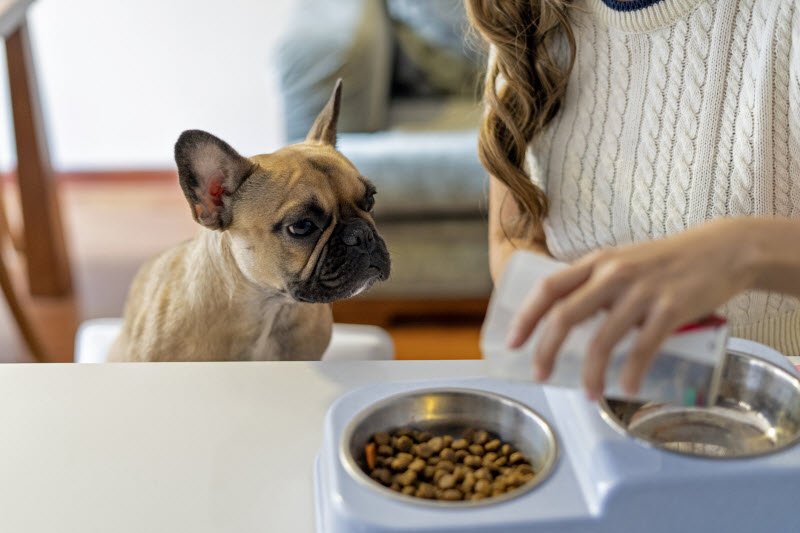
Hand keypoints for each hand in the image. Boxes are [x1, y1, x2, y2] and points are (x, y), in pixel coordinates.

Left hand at [505, 218, 754, 399]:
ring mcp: (642, 291)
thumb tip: (566, 322)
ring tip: (588, 395)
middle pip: (565, 315)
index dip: (526, 316)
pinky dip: (631, 373)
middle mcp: (613, 274)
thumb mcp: (623, 262)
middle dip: (546, 350)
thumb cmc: (666, 262)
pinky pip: (644, 348)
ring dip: (591, 373)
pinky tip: (627, 388)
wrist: (723, 250)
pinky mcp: (671, 308)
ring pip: (603, 339)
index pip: (548, 288)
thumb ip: (595, 286)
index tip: (512, 343)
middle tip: (538, 375)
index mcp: (596, 263)